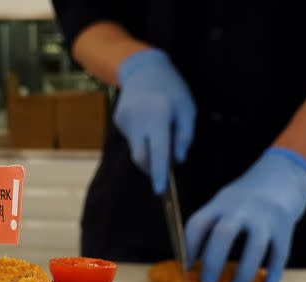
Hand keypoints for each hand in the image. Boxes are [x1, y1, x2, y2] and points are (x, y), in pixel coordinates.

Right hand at [114, 48, 195, 193]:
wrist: (143, 68)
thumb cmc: (172, 89)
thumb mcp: (187, 108)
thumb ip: (184, 135)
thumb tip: (178, 160)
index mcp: (158, 115)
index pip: (158, 151)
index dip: (159, 173)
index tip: (160, 190)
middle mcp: (138, 119)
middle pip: (141, 157)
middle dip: (152, 167)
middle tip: (164, 164)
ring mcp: (124, 120)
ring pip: (136, 148)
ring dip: (148, 149)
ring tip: (158, 129)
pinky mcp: (118, 121)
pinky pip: (132, 138)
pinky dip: (141, 137)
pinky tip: (146, 121)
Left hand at [185, 147, 305, 281]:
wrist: (283, 174)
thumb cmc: (246, 198)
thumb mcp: (224, 202)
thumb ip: (211, 225)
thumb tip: (192, 262)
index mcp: (220, 203)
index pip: (198, 224)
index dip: (189, 248)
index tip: (186, 268)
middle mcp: (241, 208)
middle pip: (224, 235)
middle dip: (213, 262)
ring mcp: (265, 216)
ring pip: (255, 247)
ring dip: (244, 273)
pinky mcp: (285, 226)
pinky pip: (280, 253)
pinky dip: (273, 274)